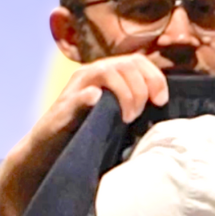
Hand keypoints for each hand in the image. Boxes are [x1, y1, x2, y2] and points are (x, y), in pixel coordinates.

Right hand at [0, 54, 169, 215]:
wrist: (51, 154)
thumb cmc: (87, 136)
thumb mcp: (116, 117)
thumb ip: (135, 106)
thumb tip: (164, 105)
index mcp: (106, 76)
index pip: (137, 61)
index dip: (154, 77)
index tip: (161, 101)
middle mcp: (91, 76)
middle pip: (127, 64)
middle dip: (141, 89)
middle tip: (138, 115)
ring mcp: (76, 90)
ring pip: (107, 72)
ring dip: (125, 93)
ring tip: (126, 118)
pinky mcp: (63, 109)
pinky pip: (78, 96)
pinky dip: (89, 95)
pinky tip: (96, 100)